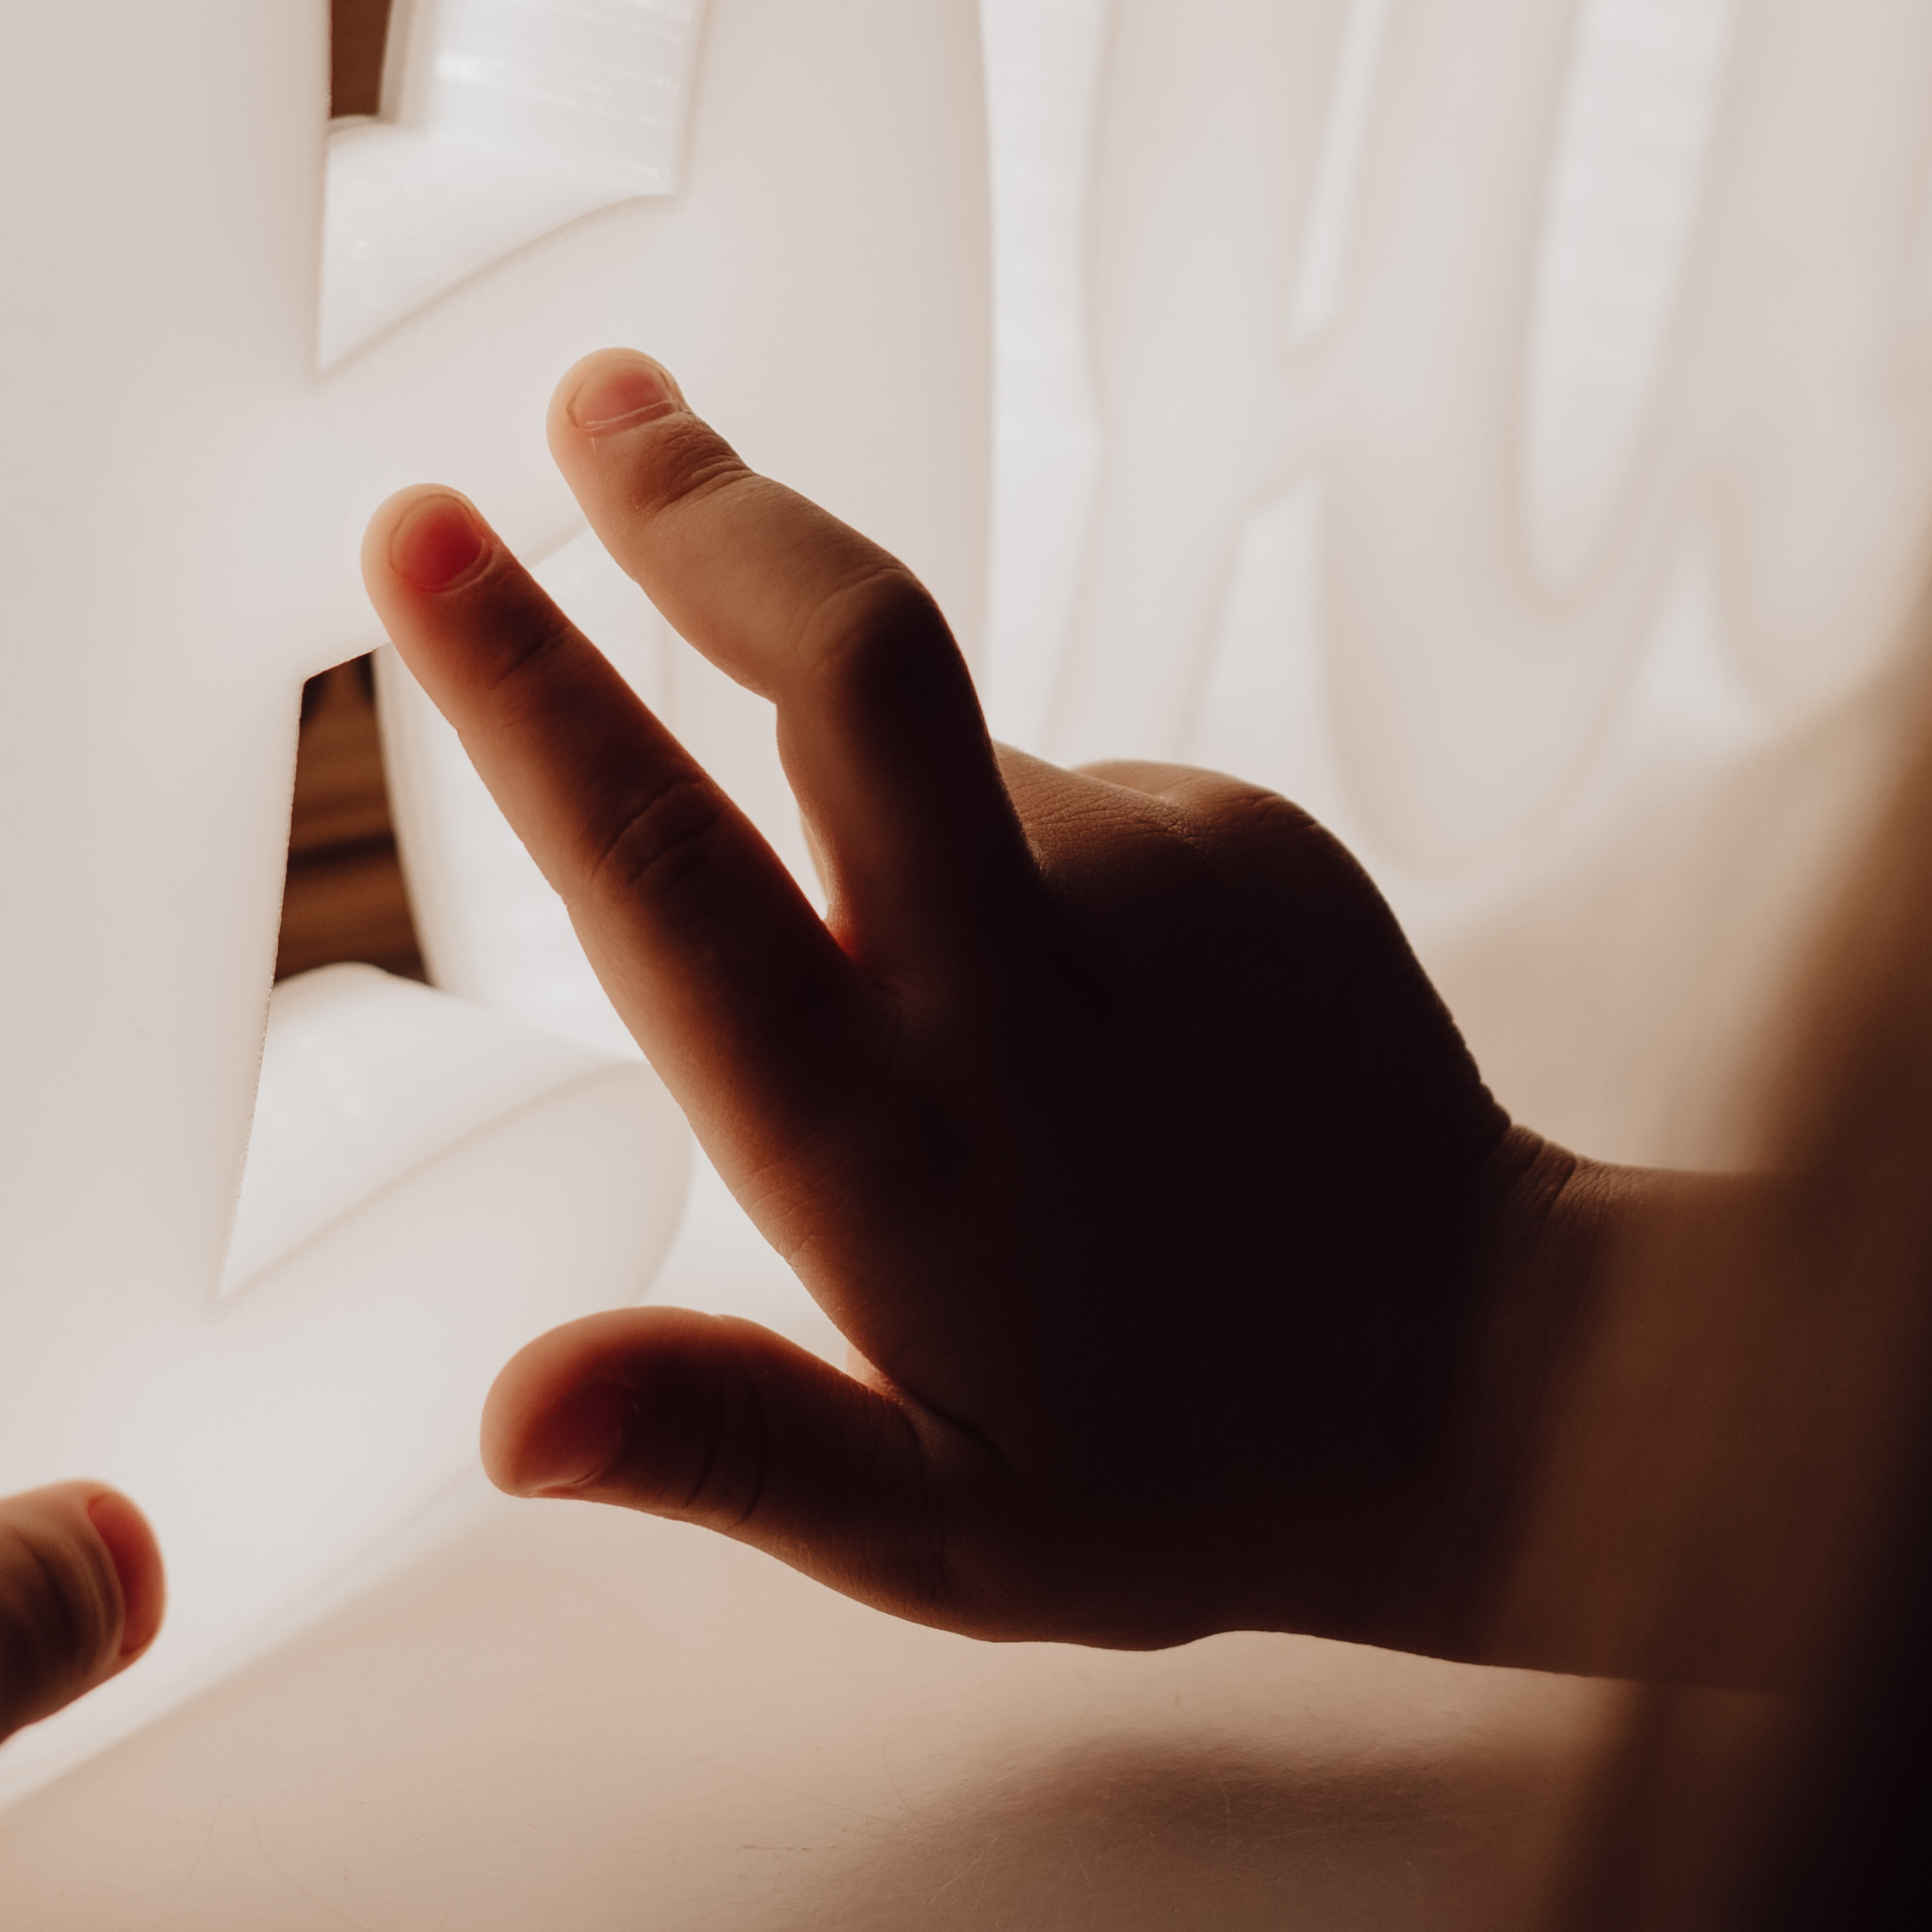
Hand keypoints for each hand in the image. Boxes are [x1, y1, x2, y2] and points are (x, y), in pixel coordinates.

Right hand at [368, 349, 1637, 1657]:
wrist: (1508, 1389)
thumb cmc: (1183, 1477)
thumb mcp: (940, 1534)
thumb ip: (722, 1445)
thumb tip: (507, 1420)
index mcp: (894, 1146)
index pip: (669, 873)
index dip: (532, 686)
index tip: (422, 523)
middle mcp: (1021, 977)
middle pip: (850, 661)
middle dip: (701, 506)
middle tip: (597, 396)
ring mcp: (1160, 876)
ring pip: (944, 773)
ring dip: (899, 844)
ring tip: (1019, 1090)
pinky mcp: (1254, 825)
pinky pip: (1066, 808)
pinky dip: (1027, 879)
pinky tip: (1120, 1050)